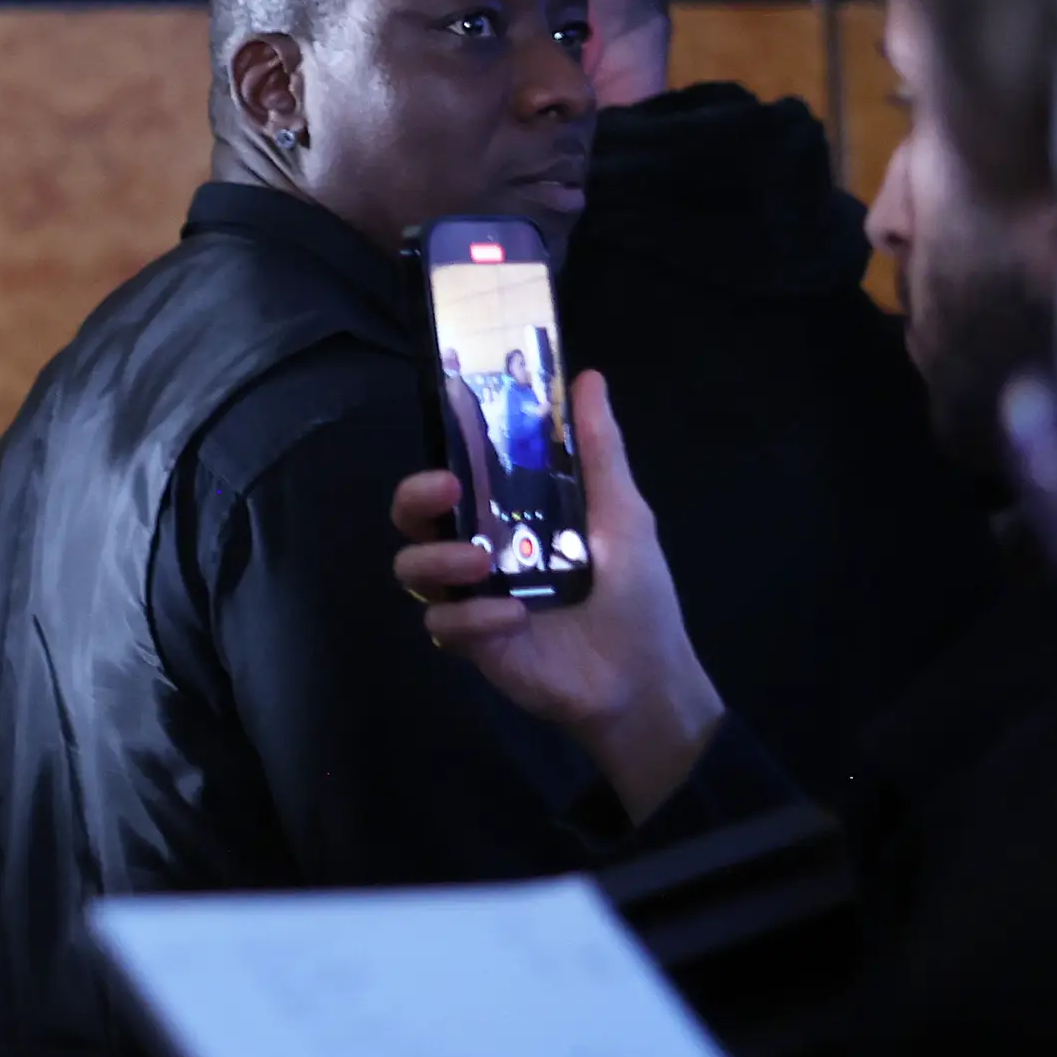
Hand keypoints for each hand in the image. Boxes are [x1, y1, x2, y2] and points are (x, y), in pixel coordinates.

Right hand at [389, 371, 723, 818]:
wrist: (643, 678)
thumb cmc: (637, 595)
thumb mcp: (624, 515)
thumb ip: (601, 451)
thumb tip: (589, 378)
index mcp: (510, 516)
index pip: (456, 476)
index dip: (442, 451)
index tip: (454, 432)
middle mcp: (480, 551)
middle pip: (414, 517)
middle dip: (415, 498)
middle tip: (447, 490)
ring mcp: (470, 598)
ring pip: (413, 568)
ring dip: (437, 558)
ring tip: (479, 563)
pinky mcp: (470, 643)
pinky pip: (444, 623)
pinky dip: (472, 618)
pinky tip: (512, 618)